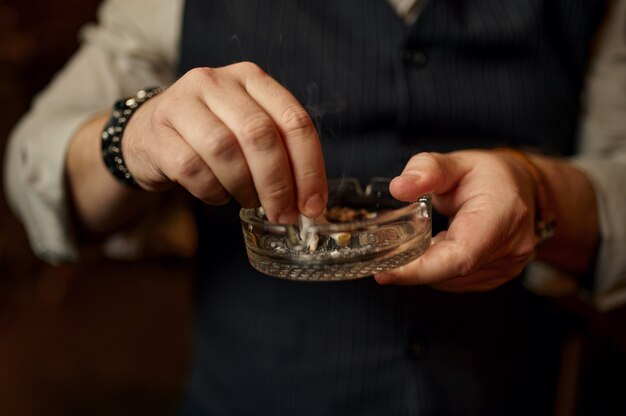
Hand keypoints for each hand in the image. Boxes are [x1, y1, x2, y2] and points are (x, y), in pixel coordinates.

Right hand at [121, 62, 326, 222]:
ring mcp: (181, 103)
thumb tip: (310, 201)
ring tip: (249, 201)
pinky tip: (218, 195)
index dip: (310, 168)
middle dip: (278, 184)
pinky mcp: (157, 133)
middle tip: (283, 214)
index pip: (293, 120)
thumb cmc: (211, 134)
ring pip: (224, 149)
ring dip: (244, 187)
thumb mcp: (248, 129)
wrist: (149, 133)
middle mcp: (216, 82)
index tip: (312, 205)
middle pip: (260, 135)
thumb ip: (281, 152)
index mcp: (251, 78)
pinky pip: (191, 168)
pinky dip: (212, 191)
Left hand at [375, 150, 536, 291]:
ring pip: (450, 280)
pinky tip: (434, 248)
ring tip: (415, 240)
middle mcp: (510, 246)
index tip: (385, 271)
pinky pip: (457, 281)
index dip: (420, 269)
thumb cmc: (489, 174)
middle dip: (412, 266)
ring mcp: (507, 266)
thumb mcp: (456, 161)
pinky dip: (438, 269)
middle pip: (450, 271)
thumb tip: (399, 187)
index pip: (459, 256)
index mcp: (502, 214)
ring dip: (425, 266)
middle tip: (383, 253)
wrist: (520, 187)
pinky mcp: (498, 275)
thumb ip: (427, 170)